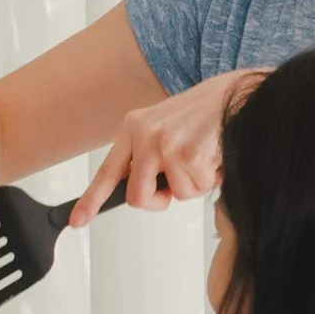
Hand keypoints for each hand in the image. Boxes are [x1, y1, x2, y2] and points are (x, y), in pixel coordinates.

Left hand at [72, 69, 261, 227]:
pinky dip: (211, 179)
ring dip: (194, 184)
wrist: (237, 92)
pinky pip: (197, 189)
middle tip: (178, 183)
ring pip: (175, 195)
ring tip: (203, 157)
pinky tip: (215, 155)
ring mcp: (165, 144)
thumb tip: (144, 189)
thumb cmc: (204, 112)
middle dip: (160, 199)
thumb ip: (146, 154)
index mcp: (133, 127)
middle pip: (138, 197)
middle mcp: (144, 134)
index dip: (91, 200)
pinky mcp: (189, 154)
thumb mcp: (164, 126)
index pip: (107, 171)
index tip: (77, 222)